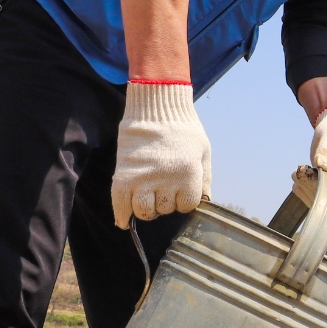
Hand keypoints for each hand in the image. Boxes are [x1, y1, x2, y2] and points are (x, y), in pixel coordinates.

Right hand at [111, 83, 210, 226]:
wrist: (155, 107)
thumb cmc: (183, 128)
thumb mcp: (203, 151)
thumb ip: (205, 178)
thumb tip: (205, 201)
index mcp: (188, 174)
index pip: (186, 206)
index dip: (183, 200)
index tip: (178, 191)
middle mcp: (166, 180)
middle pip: (164, 210)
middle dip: (164, 202)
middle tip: (161, 188)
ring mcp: (143, 179)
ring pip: (144, 211)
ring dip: (146, 209)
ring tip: (146, 198)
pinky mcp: (124, 175)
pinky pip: (121, 205)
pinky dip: (122, 216)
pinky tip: (124, 220)